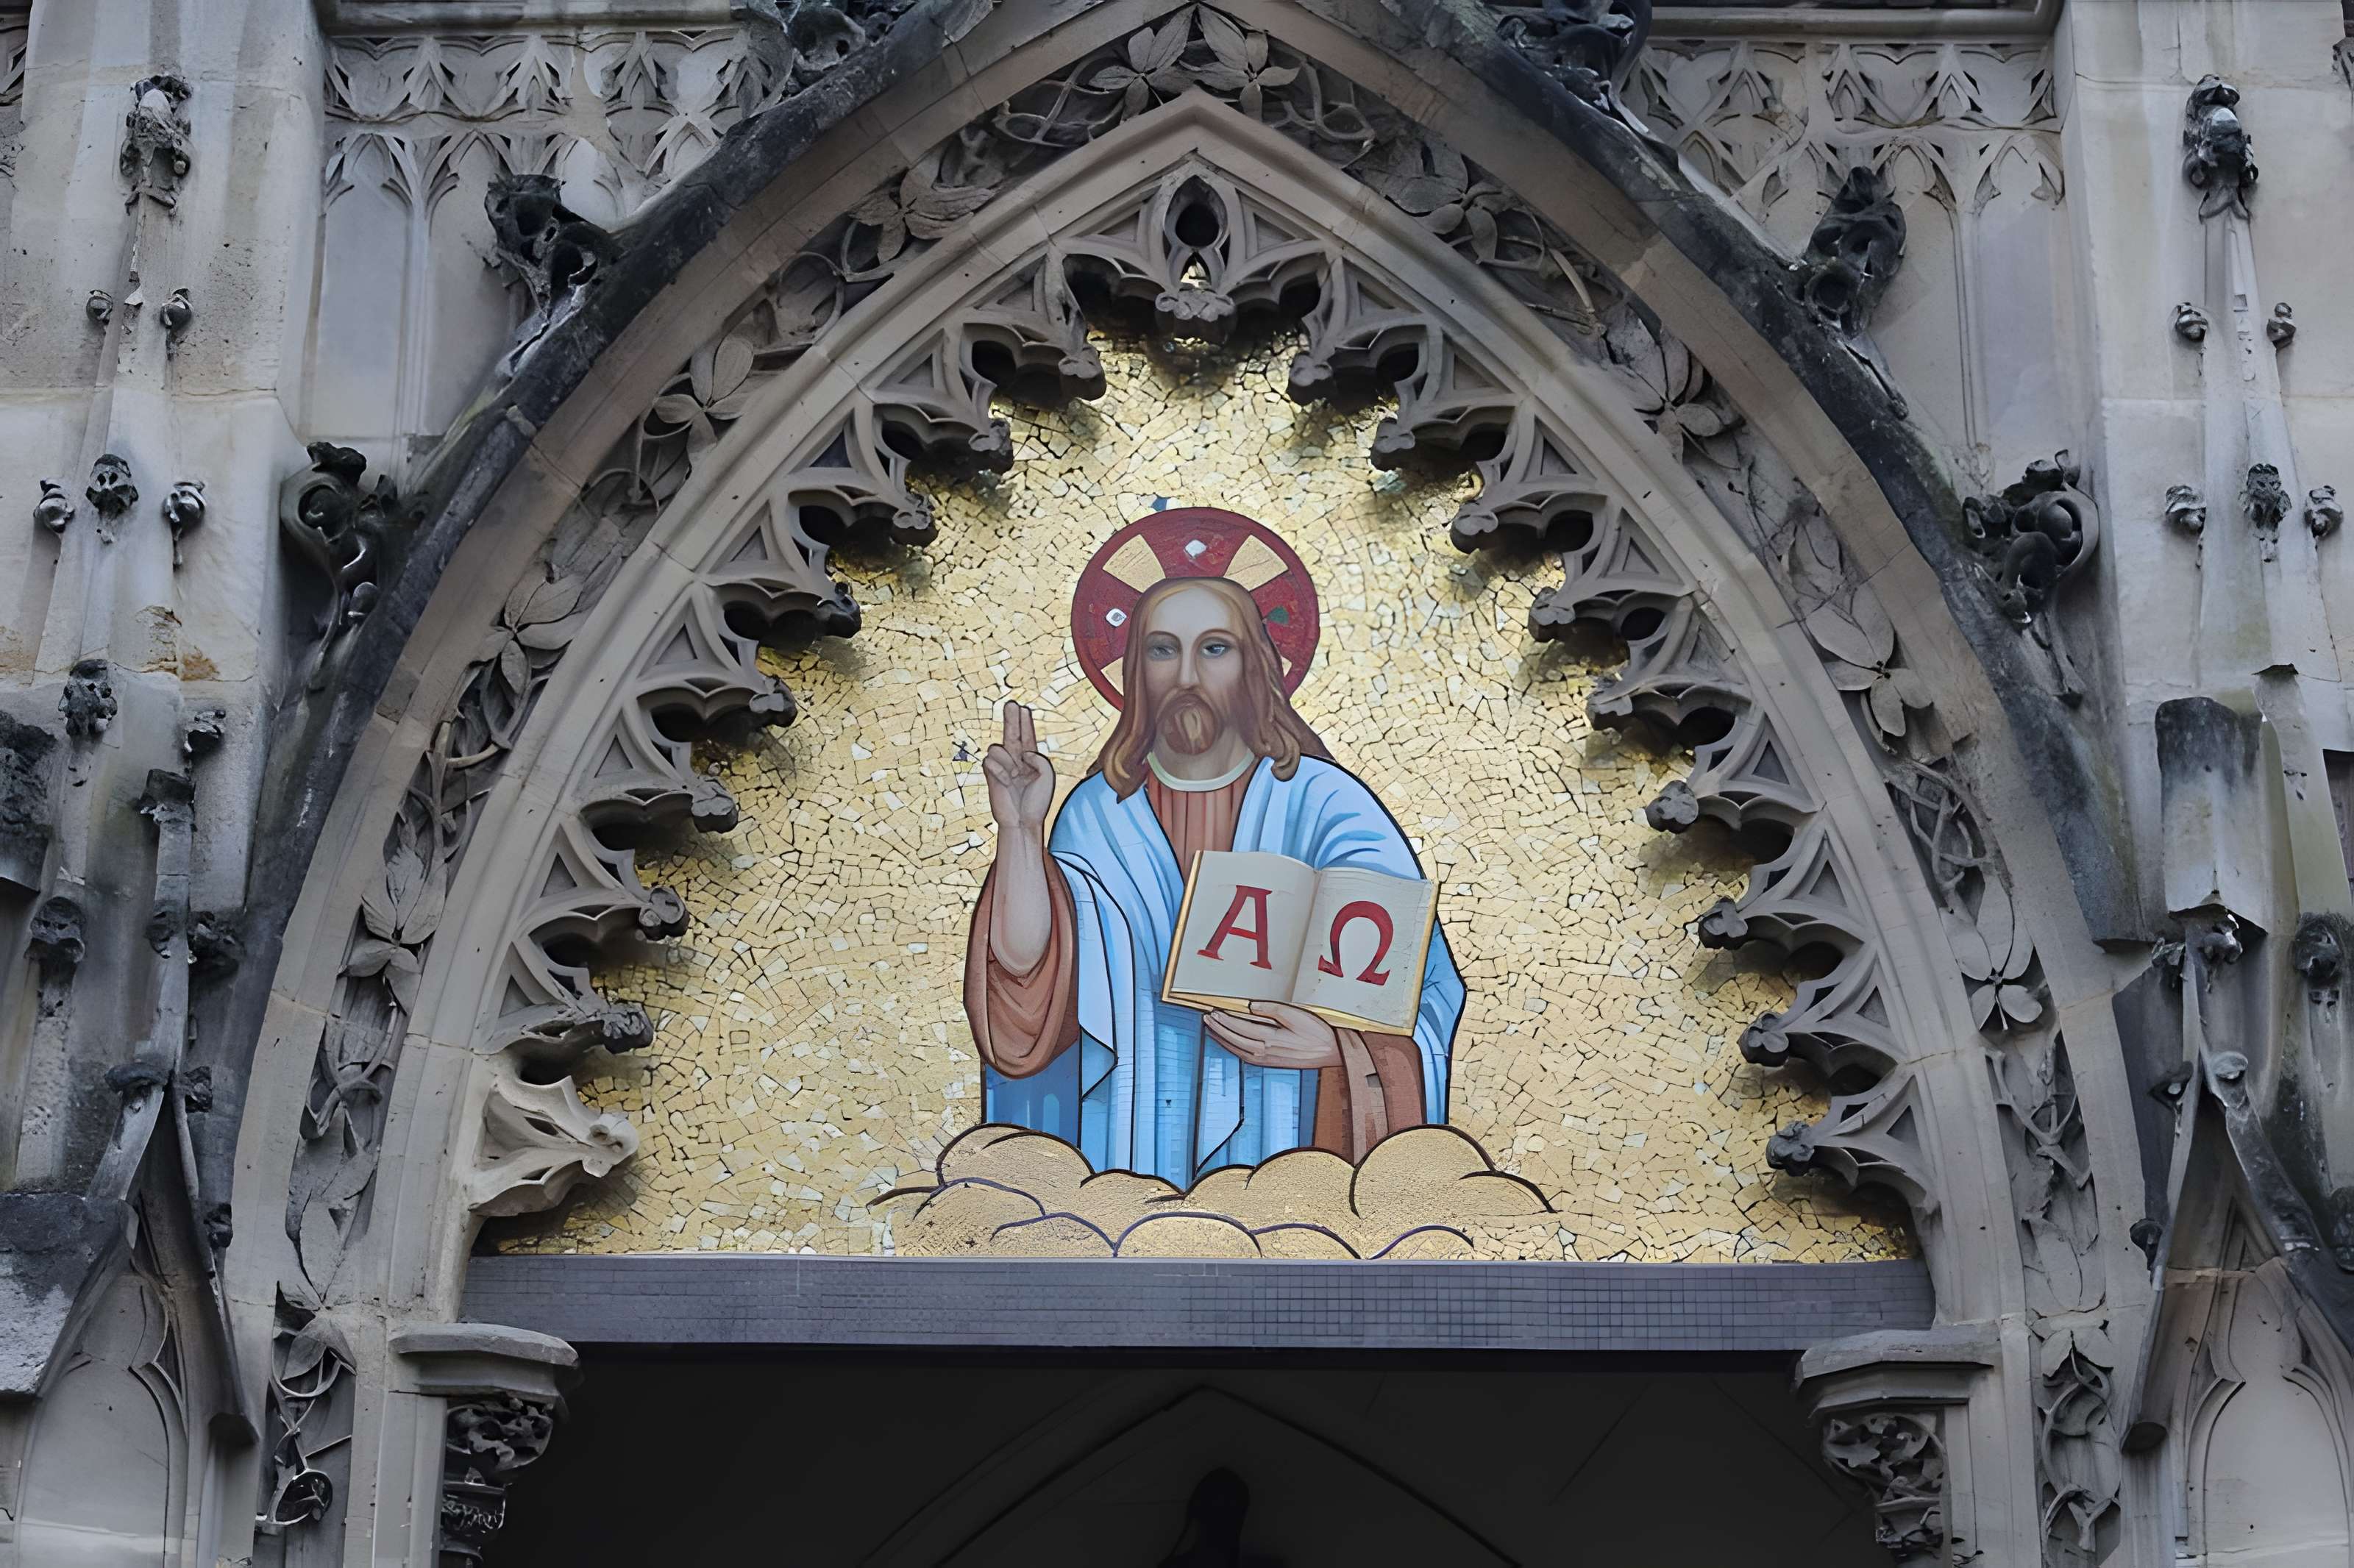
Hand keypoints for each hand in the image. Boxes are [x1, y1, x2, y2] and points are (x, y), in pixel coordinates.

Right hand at [983, 701, 1054, 833]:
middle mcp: (1016, 759)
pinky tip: (1006, 781)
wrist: (1022, 821)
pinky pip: (990, 760)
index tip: (1023, 709)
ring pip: (997, 747)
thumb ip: (1039, 758)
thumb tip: (1022, 752)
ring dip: (1007, 760)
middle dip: (1010, 718)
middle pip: (1011, 732)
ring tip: (1015, 775)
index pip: (1027, 736)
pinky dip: (999, 770)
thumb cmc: (1037, 801)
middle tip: (1011, 704)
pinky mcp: (992, 774)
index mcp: (1032, 759)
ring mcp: (1003, 766)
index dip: (1025, 722)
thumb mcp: (1047, 777)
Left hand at [1204, 1002, 1341, 1069]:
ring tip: (1212, 1030)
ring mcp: (1267, 1060)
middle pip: (1234, 1039)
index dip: (1225, 1020)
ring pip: (1237, 1050)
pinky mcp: (1271, 1063)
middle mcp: (1265, 1052)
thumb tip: (1251, 1006)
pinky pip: (1245, 1057)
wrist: (1331, 1052)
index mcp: (1270, 1039)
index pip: (1240, 1027)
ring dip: (1223, 1040)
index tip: (1214, 1012)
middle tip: (1206, 1019)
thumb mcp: (1296, 1015)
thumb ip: (1272, 1010)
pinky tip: (1229, 1043)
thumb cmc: (1317, 1033)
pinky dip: (1233, 1049)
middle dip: (1219, 1029)